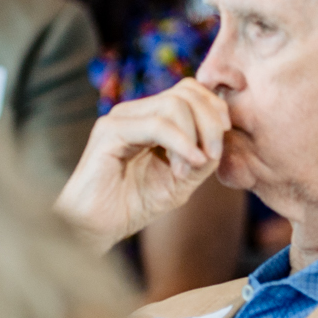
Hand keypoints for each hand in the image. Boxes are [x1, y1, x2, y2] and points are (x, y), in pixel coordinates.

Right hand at [54, 79, 230, 252]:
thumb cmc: (133, 204)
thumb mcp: (181, 180)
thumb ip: (202, 156)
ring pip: (175, 105)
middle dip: (210, 122)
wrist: (96, 227)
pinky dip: (181, 144)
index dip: (214, 111)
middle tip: (211, 157)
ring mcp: (119, 118)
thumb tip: (221, 134)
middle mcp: (133, 111)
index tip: (218, 148)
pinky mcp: (109, 131)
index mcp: (149, 117)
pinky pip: (157, 125)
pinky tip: (185, 167)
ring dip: (195, 136)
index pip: (190, 91)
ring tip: (189, 169)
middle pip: (186, 91)